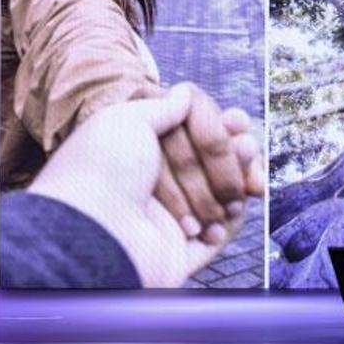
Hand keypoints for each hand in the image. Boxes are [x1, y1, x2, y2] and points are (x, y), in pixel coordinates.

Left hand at [27, 84, 248, 286]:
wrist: (92, 230)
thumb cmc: (102, 170)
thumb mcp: (127, 118)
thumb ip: (161, 105)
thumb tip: (184, 93)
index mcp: (138, 152)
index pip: (190, 133)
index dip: (216, 127)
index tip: (235, 121)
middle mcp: (152, 183)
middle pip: (208, 162)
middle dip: (230, 153)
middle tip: (245, 145)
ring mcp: (168, 219)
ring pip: (219, 195)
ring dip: (237, 180)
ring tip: (251, 174)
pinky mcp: (182, 250)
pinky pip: (221, 232)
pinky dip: (236, 216)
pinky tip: (244, 198)